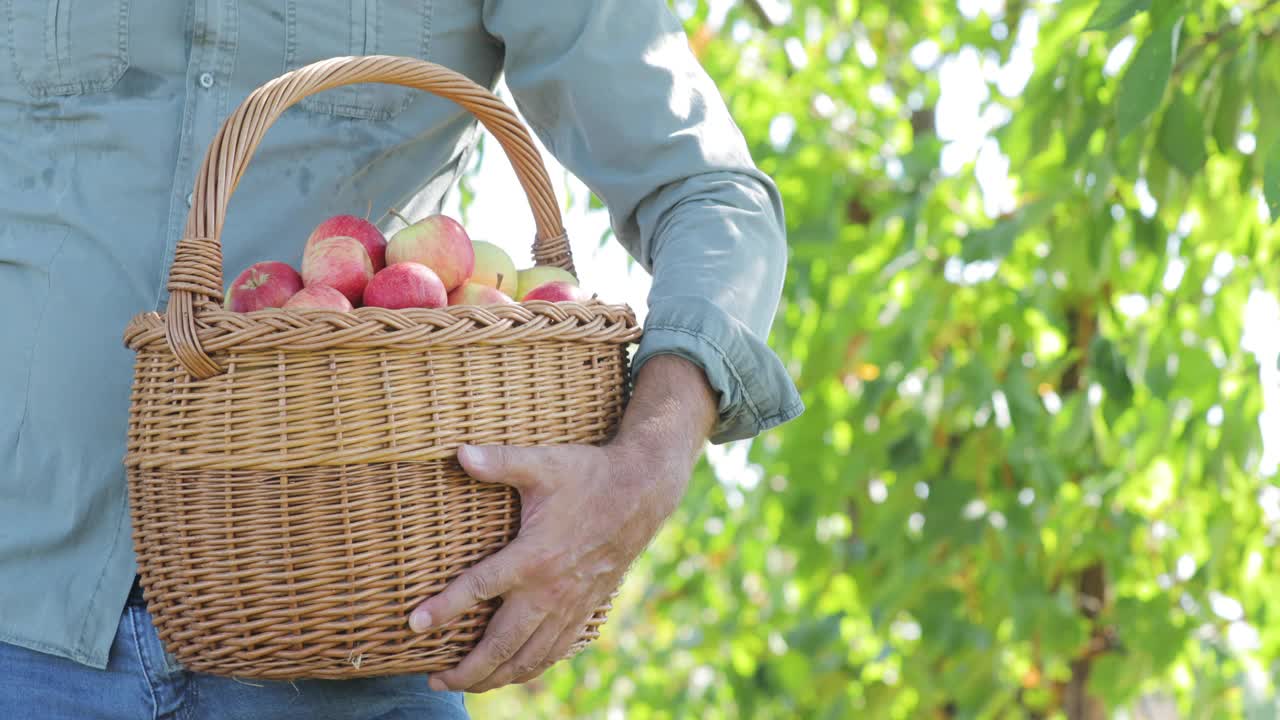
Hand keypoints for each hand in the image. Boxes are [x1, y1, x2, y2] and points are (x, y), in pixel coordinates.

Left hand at [409, 355, 716, 692]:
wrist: (642, 492)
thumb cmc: (588, 475)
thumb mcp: (543, 463)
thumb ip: (500, 461)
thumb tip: (459, 453)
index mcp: (535, 556)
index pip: (480, 590)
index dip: (444, 610)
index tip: (415, 625)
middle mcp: (551, 590)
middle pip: (501, 645)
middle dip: (466, 670)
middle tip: (433, 680)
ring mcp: (570, 606)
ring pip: (528, 658)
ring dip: (494, 677)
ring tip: (464, 684)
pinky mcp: (585, 609)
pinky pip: (555, 652)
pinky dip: (529, 668)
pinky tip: (511, 672)